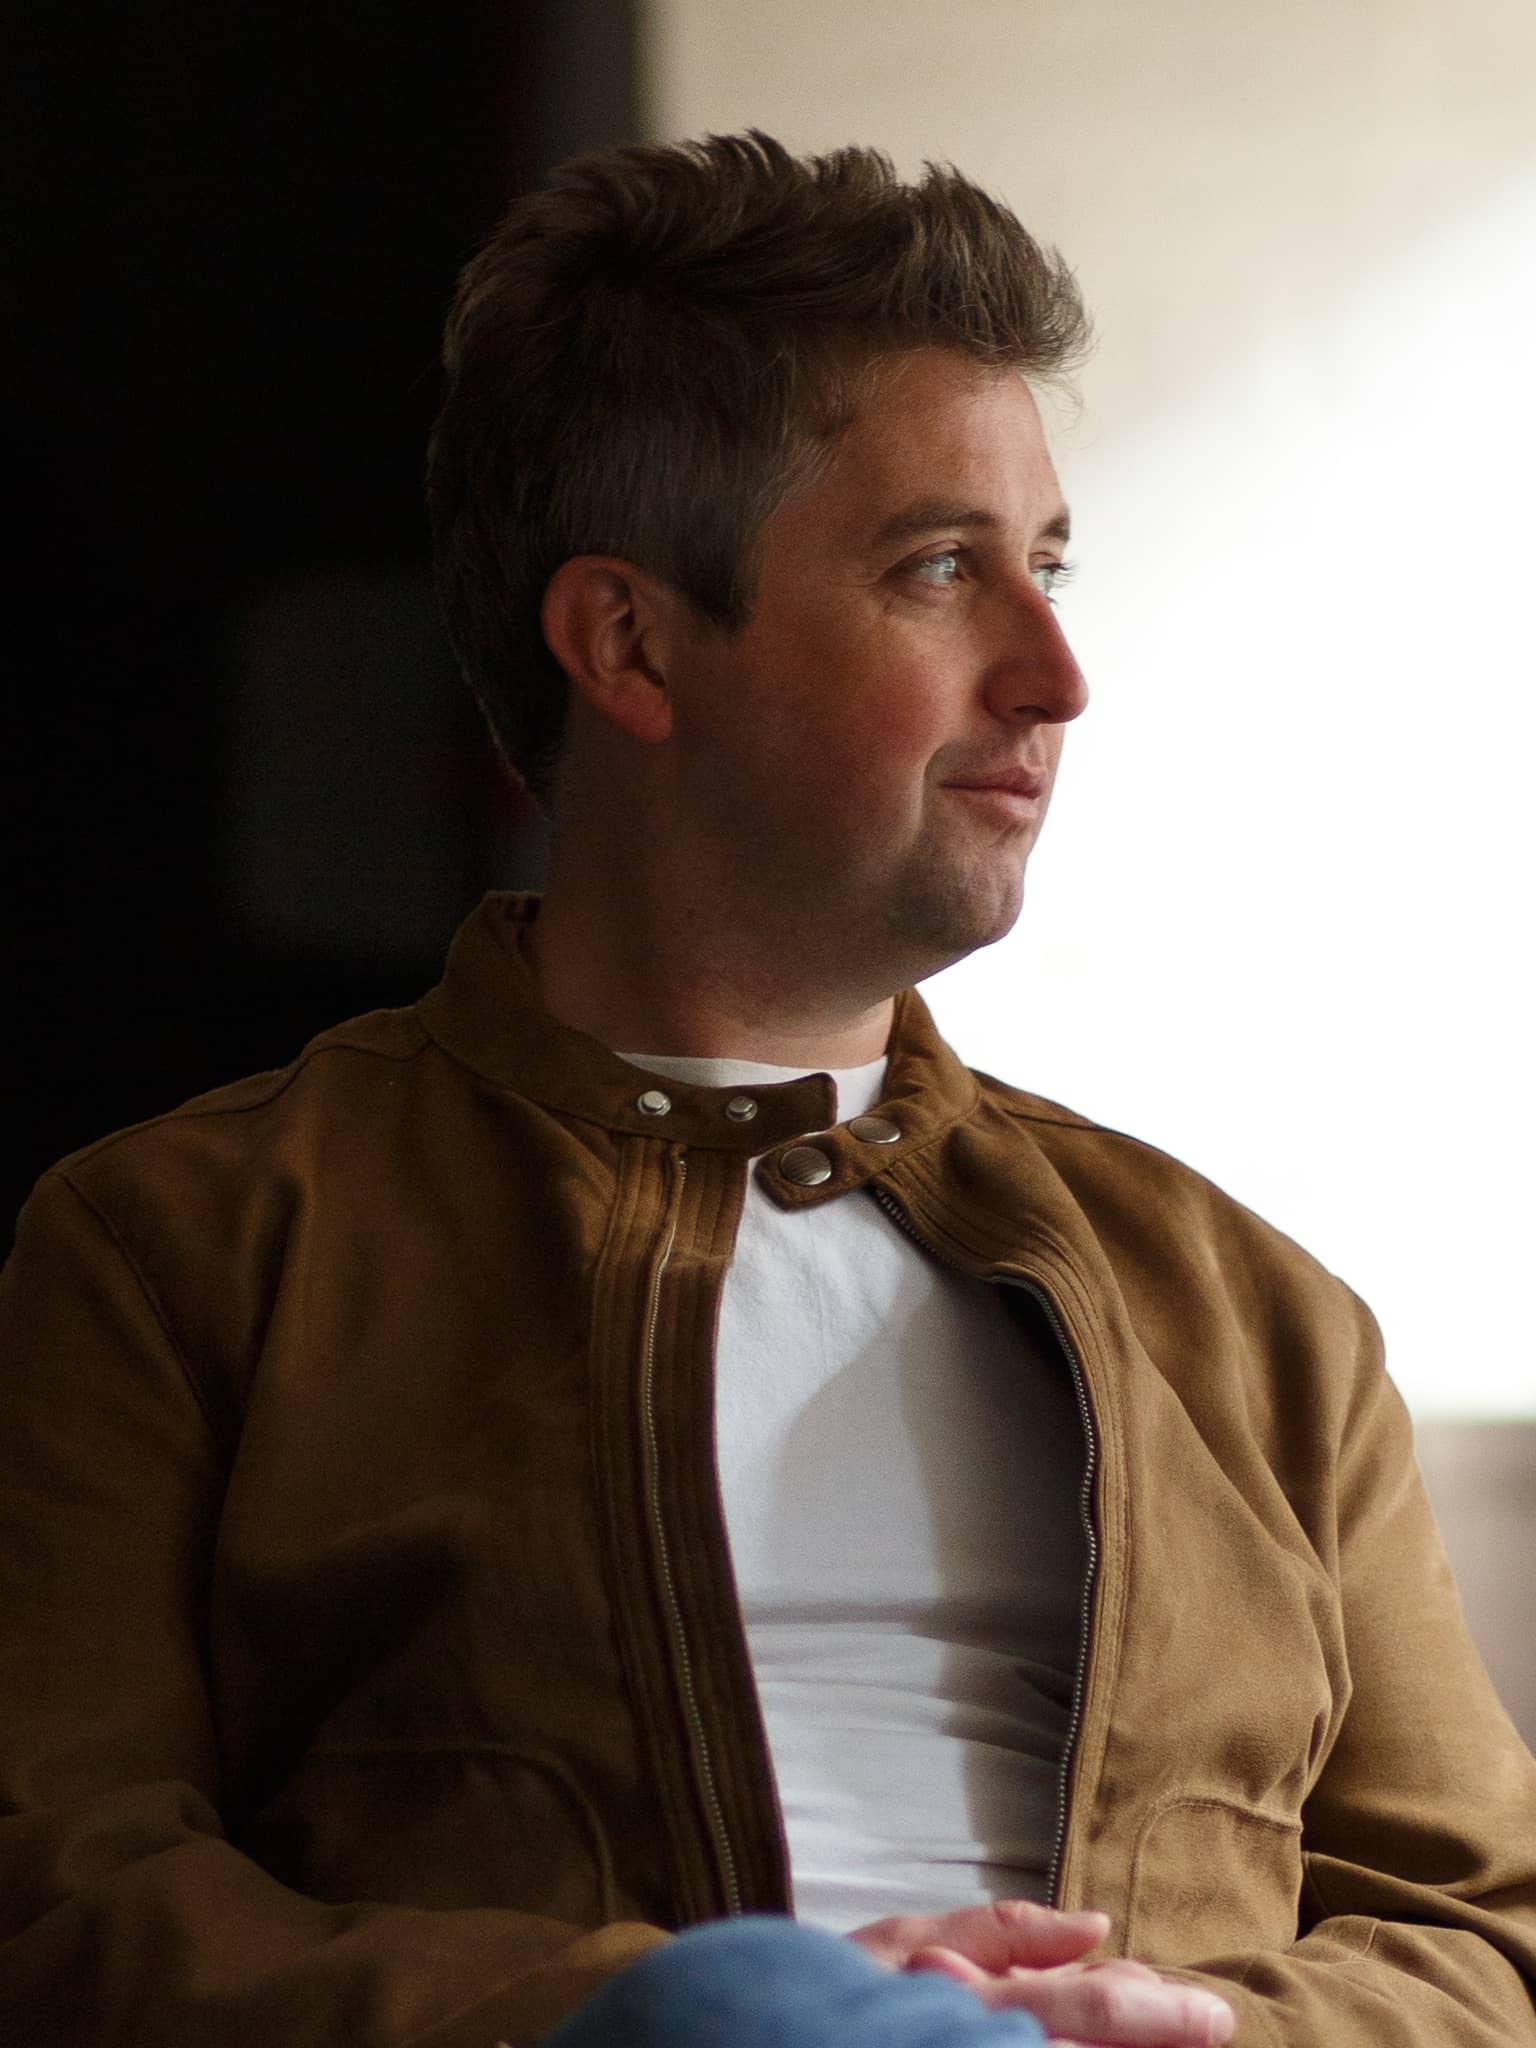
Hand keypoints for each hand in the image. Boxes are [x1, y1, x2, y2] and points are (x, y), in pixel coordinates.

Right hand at [850, 1901, 1234, 2047]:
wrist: (769, 2042)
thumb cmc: (835, 1989)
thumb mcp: (903, 1941)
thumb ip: (1001, 1933)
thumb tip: (1093, 1926)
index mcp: (969, 2001)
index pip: (1091, 2007)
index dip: (1161, 2013)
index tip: (1212, 2013)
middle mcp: (982, 2046)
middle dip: (1162, 2037)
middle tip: (1209, 2026)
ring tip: (1169, 2039)